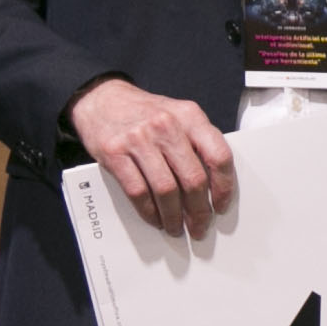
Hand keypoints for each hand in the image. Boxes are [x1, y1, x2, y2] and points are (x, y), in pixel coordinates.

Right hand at [70, 78, 235, 237]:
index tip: (221, 206)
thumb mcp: (178, 115)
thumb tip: (214, 186)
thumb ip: (197, 142)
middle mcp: (166, 125)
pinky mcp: (115, 153)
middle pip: (193, 179)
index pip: (218, 156)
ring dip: (173, 216)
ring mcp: (139, 139)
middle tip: (199, 225)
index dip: (224, 188)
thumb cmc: (145, 113)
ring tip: (176, 227)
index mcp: (190, 116)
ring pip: (166, 190)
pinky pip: (138, 192)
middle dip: (199, 211)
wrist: (102, 99)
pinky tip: (155, 218)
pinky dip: (149, 211)